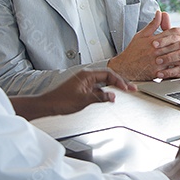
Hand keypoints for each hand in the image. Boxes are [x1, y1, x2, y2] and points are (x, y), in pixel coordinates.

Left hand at [10, 68, 134, 120]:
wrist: (47, 106)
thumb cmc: (60, 101)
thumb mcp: (83, 101)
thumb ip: (100, 97)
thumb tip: (112, 96)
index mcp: (87, 75)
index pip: (108, 74)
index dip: (119, 81)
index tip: (127, 88)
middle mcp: (86, 76)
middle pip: (107, 77)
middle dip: (120, 83)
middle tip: (131, 88)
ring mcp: (84, 83)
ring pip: (103, 83)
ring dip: (113, 87)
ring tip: (124, 92)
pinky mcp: (82, 89)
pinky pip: (97, 89)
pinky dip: (105, 92)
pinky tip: (109, 97)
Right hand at [109, 11, 179, 80]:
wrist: (124, 67)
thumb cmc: (133, 51)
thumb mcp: (141, 35)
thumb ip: (153, 24)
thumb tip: (160, 13)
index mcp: (153, 40)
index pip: (171, 32)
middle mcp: (156, 51)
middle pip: (177, 44)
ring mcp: (157, 62)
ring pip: (177, 58)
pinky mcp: (157, 73)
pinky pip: (173, 71)